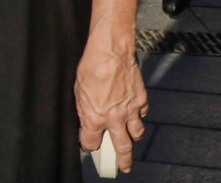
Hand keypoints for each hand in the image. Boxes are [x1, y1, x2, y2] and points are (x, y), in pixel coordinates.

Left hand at [75, 46, 146, 173]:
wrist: (111, 53)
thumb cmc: (91, 67)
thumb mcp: (78, 91)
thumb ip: (84, 109)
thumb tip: (87, 120)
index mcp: (95, 118)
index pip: (92, 142)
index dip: (89, 145)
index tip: (89, 146)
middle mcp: (115, 119)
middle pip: (122, 148)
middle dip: (123, 160)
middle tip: (124, 166)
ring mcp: (131, 111)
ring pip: (136, 133)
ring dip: (133, 138)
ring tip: (130, 140)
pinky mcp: (141, 100)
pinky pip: (142, 114)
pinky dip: (139, 116)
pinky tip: (135, 114)